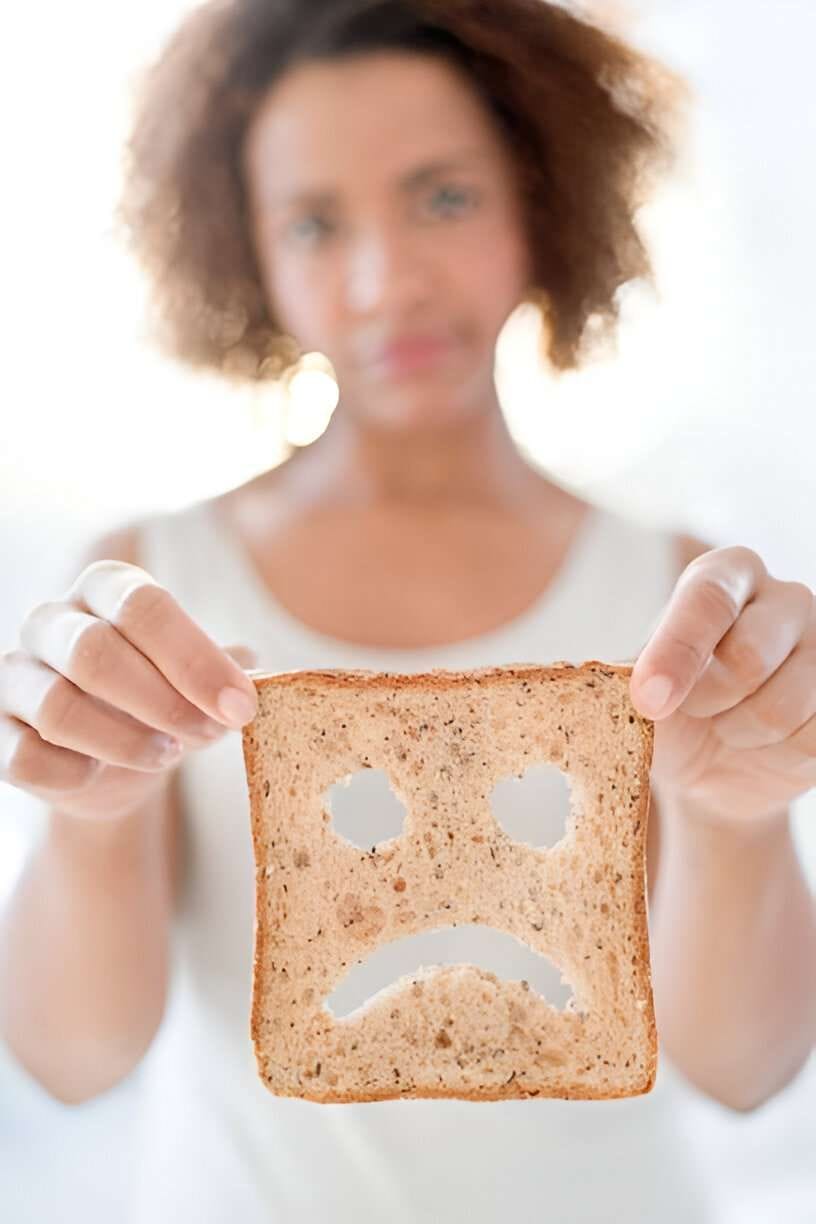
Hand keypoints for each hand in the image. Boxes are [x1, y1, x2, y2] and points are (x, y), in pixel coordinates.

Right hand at [0, 560, 258, 821]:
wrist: (109, 768)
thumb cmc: (158, 705)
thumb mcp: (197, 683)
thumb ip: (222, 672)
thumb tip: (250, 666)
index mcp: (104, 589)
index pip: (144, 607)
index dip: (195, 659)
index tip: (240, 705)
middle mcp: (50, 621)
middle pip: (94, 652)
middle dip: (164, 701)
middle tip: (210, 732)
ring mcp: (13, 675)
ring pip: (56, 708)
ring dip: (125, 740)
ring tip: (168, 754)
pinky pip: (25, 757)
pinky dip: (74, 774)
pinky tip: (100, 773)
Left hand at [630, 546, 815, 824]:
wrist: (712, 767)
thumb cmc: (670, 709)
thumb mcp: (636, 688)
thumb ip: (629, 676)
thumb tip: (606, 683)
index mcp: (725, 575)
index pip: (706, 598)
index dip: (677, 652)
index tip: (649, 700)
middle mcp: (783, 597)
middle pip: (749, 654)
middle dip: (706, 700)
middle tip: (693, 710)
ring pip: (784, 704)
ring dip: (740, 733)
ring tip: (727, 725)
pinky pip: (813, 736)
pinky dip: (776, 754)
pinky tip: (765, 742)